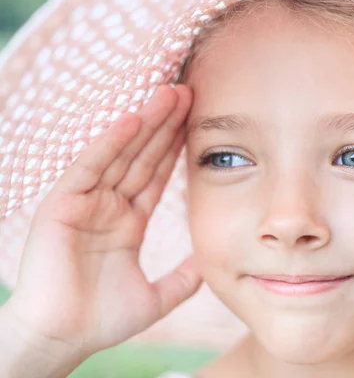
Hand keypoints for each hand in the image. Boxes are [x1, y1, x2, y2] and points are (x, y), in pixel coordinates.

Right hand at [4, 84, 201, 357]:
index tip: (197, 121)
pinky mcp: (62, 206)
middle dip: (165, 125)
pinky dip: (108, 145)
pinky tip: (130, 120)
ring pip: (119, 155)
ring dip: (143, 123)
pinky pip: (89, 169)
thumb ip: (184, 278)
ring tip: (168, 94)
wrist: (62, 339)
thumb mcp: (158, 296)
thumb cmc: (102, 320)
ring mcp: (86, 203)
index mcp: (129, 222)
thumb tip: (211, 263)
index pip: (158, 175)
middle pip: (142, 157)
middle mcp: (108, 206)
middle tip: (187, 92)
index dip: (176, 148)